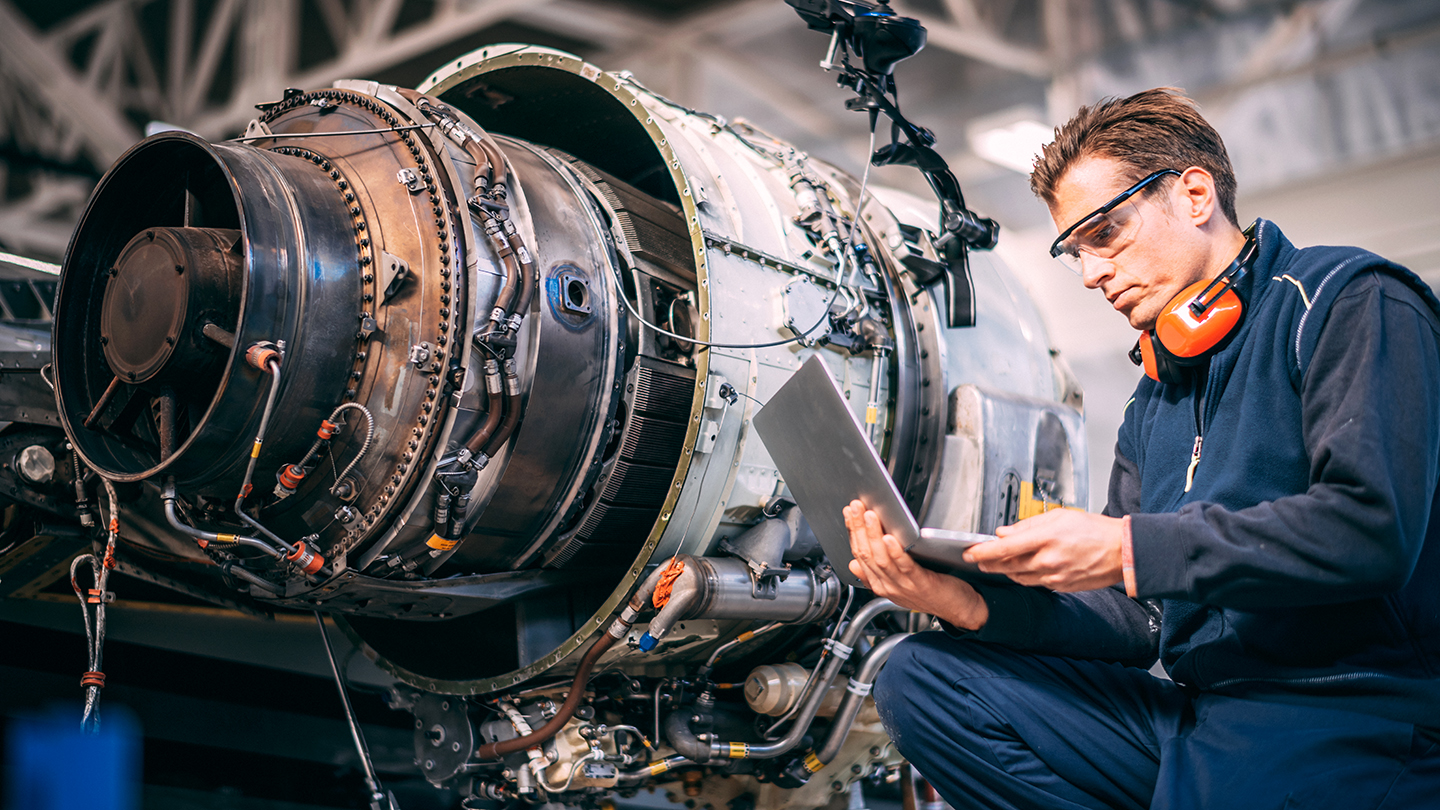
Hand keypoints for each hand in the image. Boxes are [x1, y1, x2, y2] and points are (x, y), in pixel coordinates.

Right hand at [844, 500, 988, 630]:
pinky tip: (890, 538)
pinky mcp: (921, 584)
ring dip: (873, 535)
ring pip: (881, 559)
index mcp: (880, 584)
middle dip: (858, 528)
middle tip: (856, 507)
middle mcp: (888, 586)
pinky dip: (895, 552)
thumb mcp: (898, 585)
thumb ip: (875, 575)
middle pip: (866, 555)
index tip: (850, 513)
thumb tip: (853, 564)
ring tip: (869, 516)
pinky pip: (904, 567)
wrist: (958, 609)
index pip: (859, 555)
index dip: (853, 532)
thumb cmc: (932, 593)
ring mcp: (903, 586)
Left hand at [963, 509, 1123, 591]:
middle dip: (989, 563)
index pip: (1004, 548)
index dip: (983, 551)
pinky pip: (1035, 583)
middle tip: (978, 559)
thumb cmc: (1095, 530)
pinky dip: (1025, 576)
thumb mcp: (1059, 517)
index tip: (970, 552)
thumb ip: (1027, 526)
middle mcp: (1048, 560)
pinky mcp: (1060, 586)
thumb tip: (1004, 532)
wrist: (1122, 551)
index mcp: (1046, 538)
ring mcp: (1054, 576)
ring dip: (1006, 570)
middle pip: (1007, 565)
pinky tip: (1023, 568)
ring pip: (1018, 576)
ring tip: (999, 562)